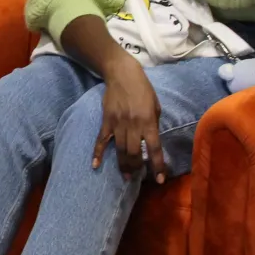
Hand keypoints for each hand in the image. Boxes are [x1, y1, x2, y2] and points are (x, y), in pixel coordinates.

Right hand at [96, 62, 165, 182]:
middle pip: (134, 153)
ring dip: (123, 165)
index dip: (158, 165)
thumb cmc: (143, 89)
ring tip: (125, 175)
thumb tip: (150, 141)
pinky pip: (101, 140)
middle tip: (136, 177)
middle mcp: (133, 125)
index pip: (154, 148)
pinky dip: (98, 153)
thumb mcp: (155, 106)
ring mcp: (118, 123)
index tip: (160, 180)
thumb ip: (153, 124)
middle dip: (136, 168)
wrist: (122, 74)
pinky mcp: (106, 121)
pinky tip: (95, 165)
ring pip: (120, 150)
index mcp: (148, 121)